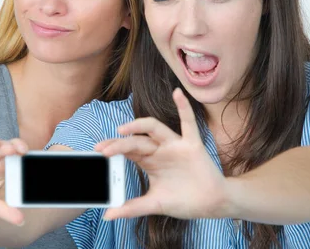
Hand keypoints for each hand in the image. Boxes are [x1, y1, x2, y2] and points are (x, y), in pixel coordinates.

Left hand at [95, 88, 231, 220]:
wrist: (212, 204)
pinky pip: (188, 123)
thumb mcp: (154, 204)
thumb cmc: (184, 201)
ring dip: (139, 126)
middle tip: (104, 148)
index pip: (127, 151)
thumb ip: (132, 208)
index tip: (98, 152)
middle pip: (136, 141)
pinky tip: (177, 93)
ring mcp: (175, 145)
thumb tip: (107, 216)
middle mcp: (160, 149)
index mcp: (149, 161)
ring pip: (155, 128)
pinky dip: (184, 107)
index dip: (113, 149)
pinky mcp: (192, 145)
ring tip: (123, 129)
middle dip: (120, 144)